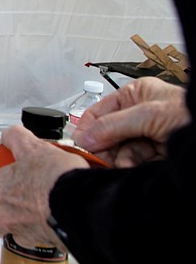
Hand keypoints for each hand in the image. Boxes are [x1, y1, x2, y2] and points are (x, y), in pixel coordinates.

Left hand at [0, 125, 88, 249]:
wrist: (81, 203)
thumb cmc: (54, 178)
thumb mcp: (33, 147)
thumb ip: (17, 139)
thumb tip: (11, 134)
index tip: (0, 187)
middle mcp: (3, 215)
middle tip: (8, 208)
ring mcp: (23, 233)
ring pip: (11, 236)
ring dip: (18, 229)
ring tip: (32, 216)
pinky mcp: (45, 243)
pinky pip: (38, 243)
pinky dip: (43, 234)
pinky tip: (52, 222)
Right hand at [73, 77, 188, 167]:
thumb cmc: (194, 116)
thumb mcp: (148, 115)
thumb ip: (113, 125)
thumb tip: (86, 136)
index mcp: (137, 95)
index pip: (99, 111)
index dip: (87, 128)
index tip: (79, 144)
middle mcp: (141, 114)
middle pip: (108, 133)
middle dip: (105, 147)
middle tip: (99, 158)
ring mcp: (149, 136)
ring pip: (120, 150)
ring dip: (119, 159)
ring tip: (123, 164)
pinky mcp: (156, 155)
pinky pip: (133, 162)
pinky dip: (131, 167)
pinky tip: (134, 167)